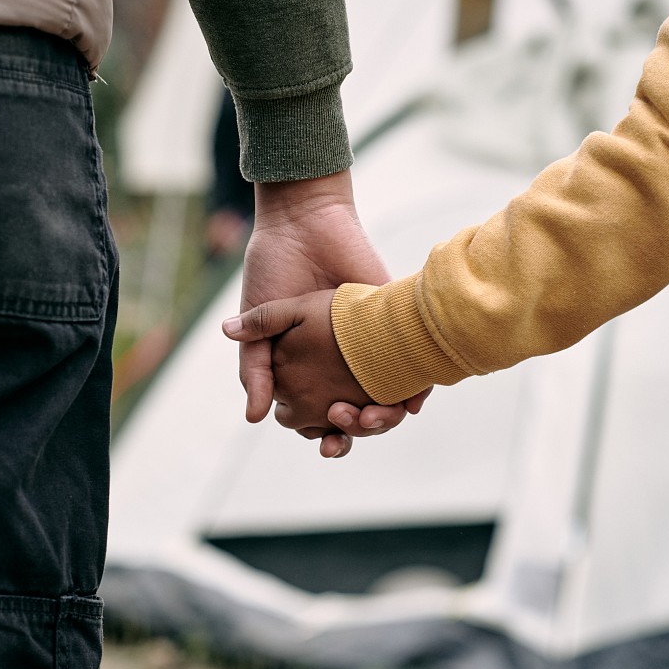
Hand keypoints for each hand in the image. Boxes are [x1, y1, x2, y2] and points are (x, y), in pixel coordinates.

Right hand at [240, 170, 424, 452]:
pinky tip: (408, 403)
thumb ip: (255, 370)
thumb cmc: (274, 270)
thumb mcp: (259, 324)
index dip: (327, 438)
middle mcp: (341, 364)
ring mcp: (370, 348)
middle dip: (356, 432)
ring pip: (387, 401)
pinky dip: (415, 392)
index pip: (323, 418)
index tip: (327, 442)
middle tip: (346, 425)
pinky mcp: (394, 327)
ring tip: (370, 417)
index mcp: (308, 369)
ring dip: (383, 420)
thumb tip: (253, 418)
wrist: (304, 225)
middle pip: (358, 416)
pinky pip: (415, 369)